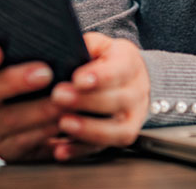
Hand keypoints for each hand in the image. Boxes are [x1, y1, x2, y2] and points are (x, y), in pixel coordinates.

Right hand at [0, 42, 62, 162]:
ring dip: (37, 110)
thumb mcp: (62, 55)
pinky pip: (19, 143)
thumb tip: (67, 47)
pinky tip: (61, 123)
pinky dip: (42, 132)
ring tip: (62, 102)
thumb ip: (58, 45)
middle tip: (45, 73)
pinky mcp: (8, 149)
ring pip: (6, 119)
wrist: (76, 113)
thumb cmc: (63, 75)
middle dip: (14, 81)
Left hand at [47, 32, 150, 161]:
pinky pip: (104, 148)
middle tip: (58, 97)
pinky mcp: (122, 136)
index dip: (99, 76)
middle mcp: (137, 92)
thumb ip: (87, 45)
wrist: (131, 79)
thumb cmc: (107, 60)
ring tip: (63, 123)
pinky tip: (61, 149)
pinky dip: (81, 150)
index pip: (119, 69)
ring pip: (117, 129)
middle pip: (117, 100)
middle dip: (86, 101)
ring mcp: (133, 117)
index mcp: (130, 63)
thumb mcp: (100, 45)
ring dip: (88, 129)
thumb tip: (67, 49)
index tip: (78, 79)